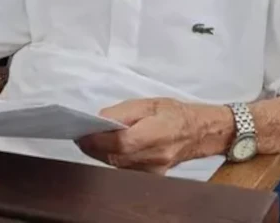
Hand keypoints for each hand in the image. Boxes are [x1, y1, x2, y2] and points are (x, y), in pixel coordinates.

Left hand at [76, 98, 205, 174]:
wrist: (198, 133)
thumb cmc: (174, 113)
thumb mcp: (148, 103)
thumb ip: (122, 112)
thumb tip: (100, 119)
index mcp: (157, 133)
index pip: (121, 143)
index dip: (98, 140)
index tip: (81, 133)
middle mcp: (156, 156)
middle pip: (116, 157)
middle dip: (94, 147)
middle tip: (81, 135)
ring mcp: (154, 169)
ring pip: (118, 164)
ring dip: (101, 153)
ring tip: (90, 139)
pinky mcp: (151, 175)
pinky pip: (125, 168)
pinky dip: (112, 157)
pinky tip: (107, 147)